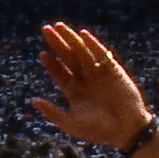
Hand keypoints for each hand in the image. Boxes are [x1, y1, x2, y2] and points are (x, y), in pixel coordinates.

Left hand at [28, 24, 150, 150]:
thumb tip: (32, 101)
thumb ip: (52, 112)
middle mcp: (85, 80)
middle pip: (67, 57)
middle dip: (57, 44)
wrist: (126, 131)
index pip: (59, 73)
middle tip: (45, 29)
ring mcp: (98, 73)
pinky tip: (82, 34)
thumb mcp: (71, 123)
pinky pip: (101, 54)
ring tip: (59, 26)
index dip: (51, 63)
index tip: (43, 53)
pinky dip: (92, 44)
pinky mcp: (113, 70)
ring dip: (70, 39)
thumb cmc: (98, 131)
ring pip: (81, 52)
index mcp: (74, 91)